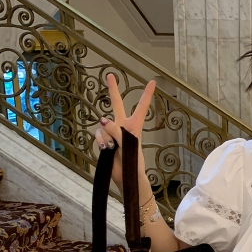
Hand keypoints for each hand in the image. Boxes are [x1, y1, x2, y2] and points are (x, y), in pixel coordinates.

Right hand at [92, 74, 155, 188]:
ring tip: (113, 147)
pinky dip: (101, 141)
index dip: (146, 94)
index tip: (153, 82)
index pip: (141, 107)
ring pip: (103, 125)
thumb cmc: (132, 160)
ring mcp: (111, 133)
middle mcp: (122, 126)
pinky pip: (98, 134)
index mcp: (134, 125)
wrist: (125, 176)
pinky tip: (106, 149)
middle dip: (112, 90)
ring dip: (106, 136)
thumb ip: (115, 130)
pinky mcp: (103, 140)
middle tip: (110, 75)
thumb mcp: (127, 143)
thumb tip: (102, 120)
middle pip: (116, 104)